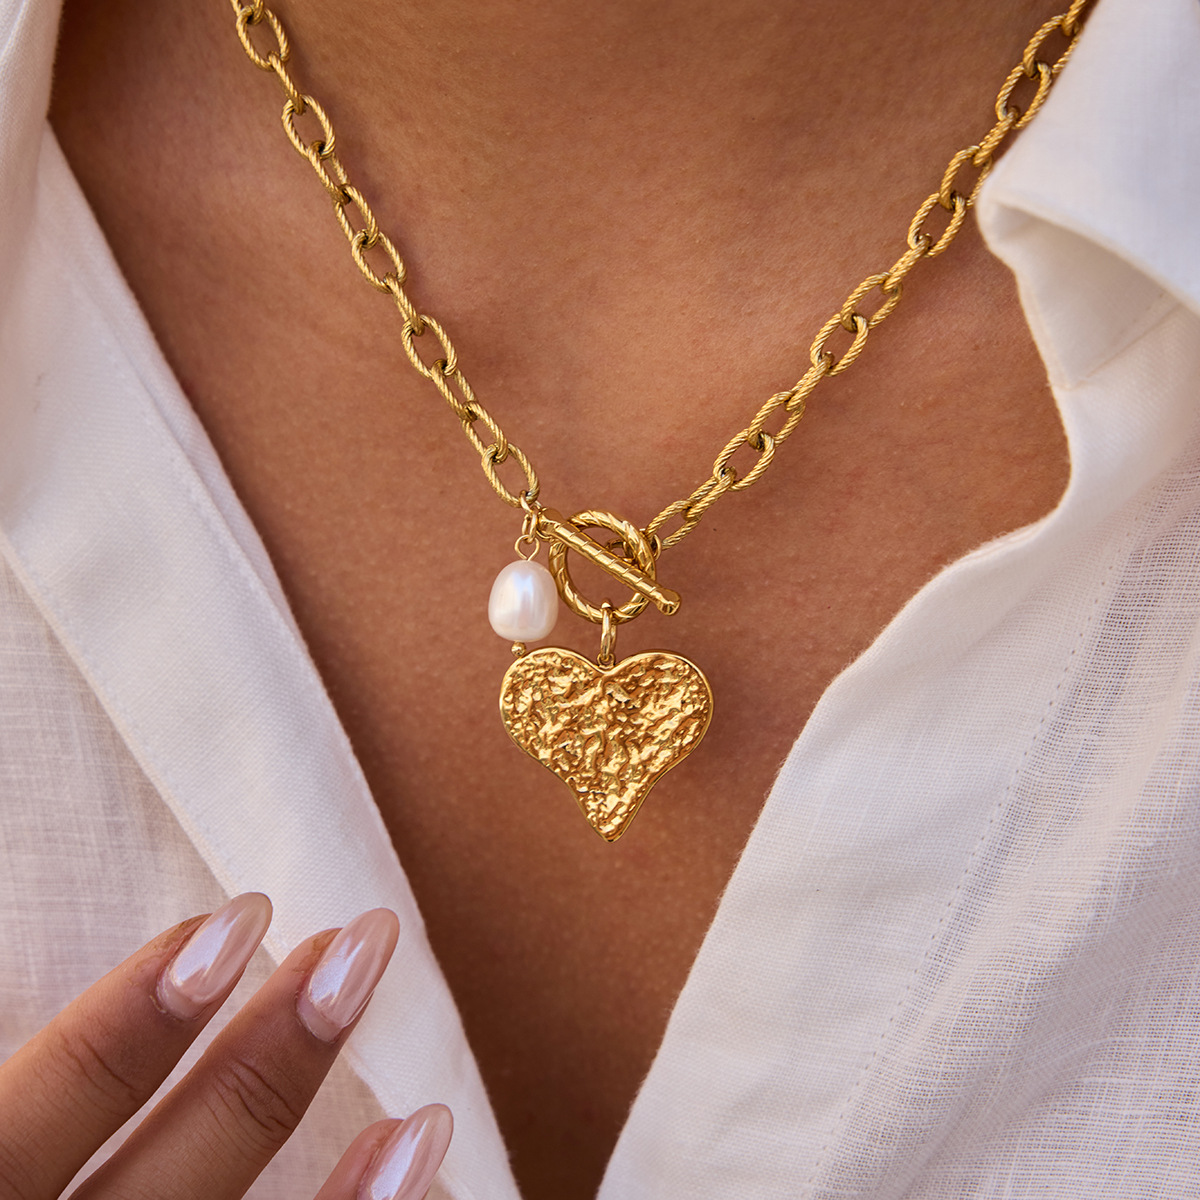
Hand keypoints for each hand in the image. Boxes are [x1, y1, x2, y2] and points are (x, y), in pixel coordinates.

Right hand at [0, 895, 452, 1199]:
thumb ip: (18, 1129)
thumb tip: (150, 997)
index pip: (28, 1118)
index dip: (132, 1015)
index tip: (239, 921)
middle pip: (163, 1185)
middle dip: (272, 1057)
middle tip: (360, 944)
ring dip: (350, 1197)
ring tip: (428, 1105)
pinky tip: (412, 1177)